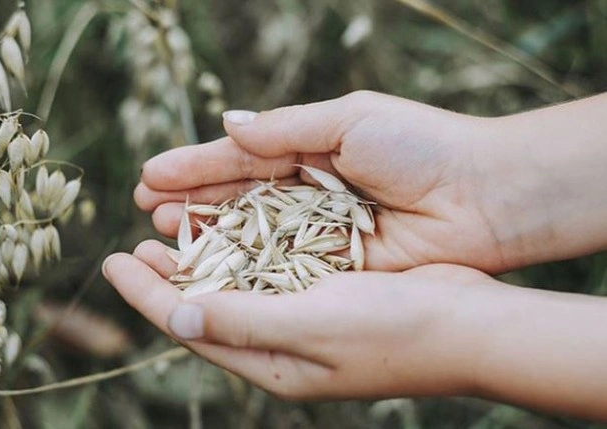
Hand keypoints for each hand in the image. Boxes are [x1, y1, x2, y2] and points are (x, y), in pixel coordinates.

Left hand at [103, 240, 488, 399]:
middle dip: (166, 278)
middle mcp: (281, 345)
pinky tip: (231, 229)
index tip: (110, 262)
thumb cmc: (394, 330)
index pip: (191, 325)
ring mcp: (304, 320)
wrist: (469, 325)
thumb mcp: (311, 326)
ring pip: (235, 287)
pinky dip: (242, 251)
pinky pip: (269, 272)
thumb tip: (174, 315)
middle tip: (132, 246)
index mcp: (271, 363)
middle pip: (206, 307)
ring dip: (201, 259)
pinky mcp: (327, 294)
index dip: (146, 295)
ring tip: (168, 233)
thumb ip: (242, 321)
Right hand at [136, 91, 510, 272]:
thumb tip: (227, 124)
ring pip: (251, 235)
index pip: (240, 158)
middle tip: (146, 209)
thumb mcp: (347, 120)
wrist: (484, 196)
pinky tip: (209, 266)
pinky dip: (245, 267)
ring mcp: (318, 232)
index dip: (195, 166)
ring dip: (208, 234)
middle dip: (192, 201)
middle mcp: (307, 192)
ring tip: (163, 234)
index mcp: (310, 149)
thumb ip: (284, 128)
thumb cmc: (419, 146)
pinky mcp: (333, 267)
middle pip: (237, 198)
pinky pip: (280, 267)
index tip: (151, 175)